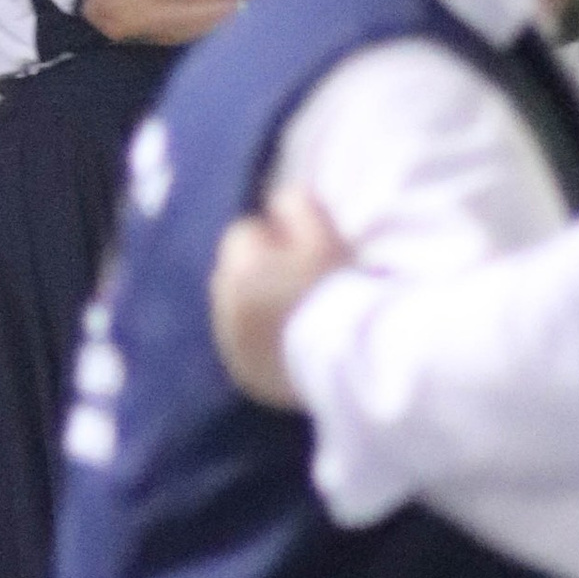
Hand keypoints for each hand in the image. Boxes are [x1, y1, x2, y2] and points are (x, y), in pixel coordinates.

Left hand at [210, 188, 352, 404]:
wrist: (353, 363)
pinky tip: (292, 342)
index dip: (276, 238)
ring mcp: (233, 346)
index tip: (305, 253)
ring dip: (258, 305)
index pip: (243, 233)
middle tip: (301, 282)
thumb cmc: (340, 292)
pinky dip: (261, 339)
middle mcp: (226, 310)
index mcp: (240, 271)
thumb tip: (280, 202)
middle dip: (259, 270)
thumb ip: (297, 205)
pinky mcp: (246, 375)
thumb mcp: (324, 235)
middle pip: (234, 272)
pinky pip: (245, 345)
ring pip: (237, 309)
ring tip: (298, 314)